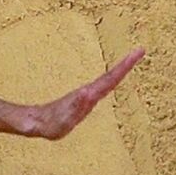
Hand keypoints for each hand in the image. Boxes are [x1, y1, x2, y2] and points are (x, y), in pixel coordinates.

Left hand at [27, 48, 144, 138]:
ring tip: (133, 59)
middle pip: (111, 77)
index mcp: (88, 95)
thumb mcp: (62, 119)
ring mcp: (85, 96)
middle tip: (140, 51)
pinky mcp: (83, 101)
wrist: (35, 123)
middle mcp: (88, 93)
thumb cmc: (49, 124)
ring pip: (106, 81)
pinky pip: (101, 88)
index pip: (110, 79)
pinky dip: (111, 79)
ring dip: (120, 70)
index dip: (125, 66)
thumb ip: (75, 107)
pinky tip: (115, 77)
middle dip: (126, 64)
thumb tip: (88, 92)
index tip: (137, 52)